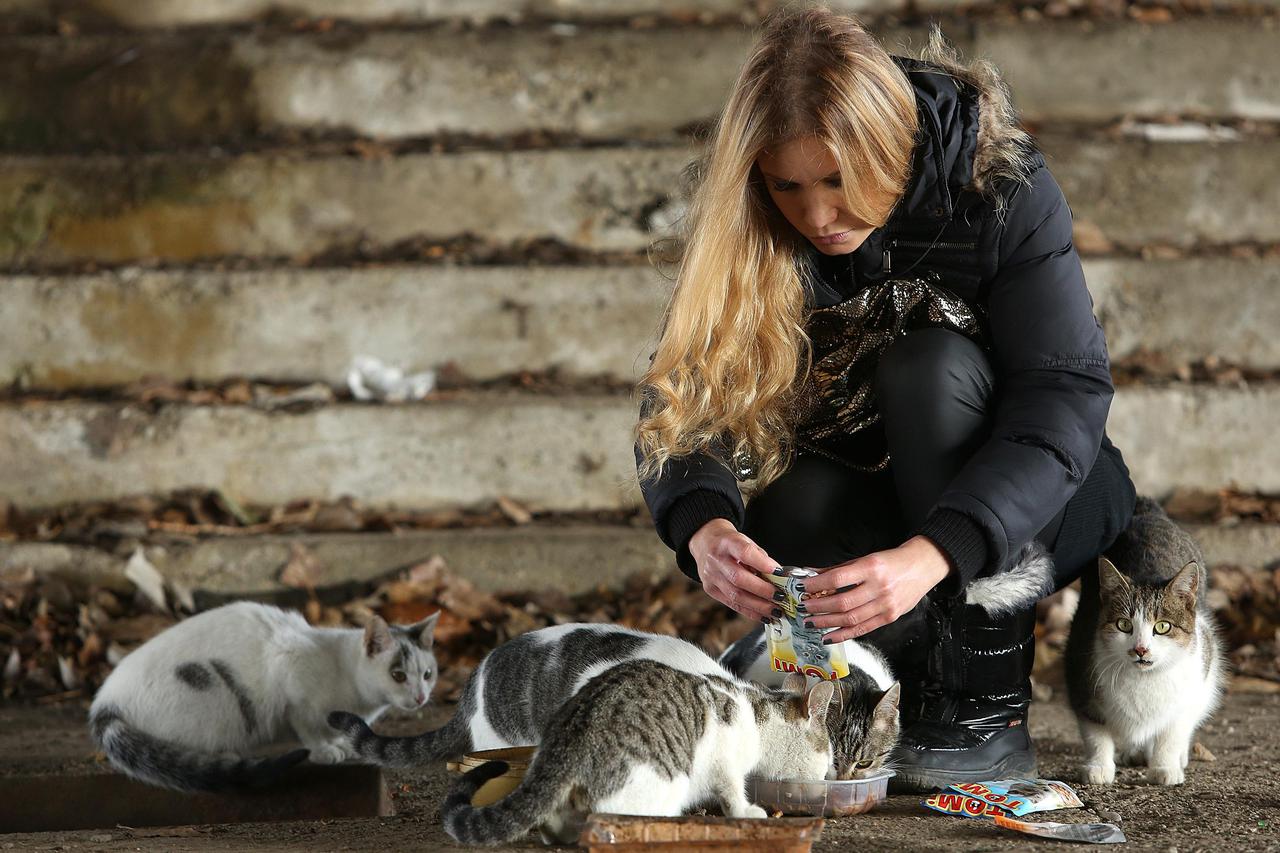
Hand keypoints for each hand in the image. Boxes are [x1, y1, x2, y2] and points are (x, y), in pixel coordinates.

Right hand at [689, 519, 780, 622]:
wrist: (704, 542)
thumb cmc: (729, 542)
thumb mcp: (745, 541)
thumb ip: (761, 558)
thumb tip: (779, 577)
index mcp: (726, 542)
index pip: (744, 553)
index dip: (762, 564)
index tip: (779, 573)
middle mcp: (716, 559)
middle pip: (739, 578)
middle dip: (763, 590)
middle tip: (780, 597)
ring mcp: (711, 576)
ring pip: (735, 595)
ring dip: (758, 606)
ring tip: (775, 610)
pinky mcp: (710, 589)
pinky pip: (732, 604)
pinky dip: (750, 611)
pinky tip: (763, 615)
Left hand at [799, 535, 951, 642]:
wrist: (923, 566)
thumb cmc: (893, 561)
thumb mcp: (865, 559)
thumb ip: (839, 569)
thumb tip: (813, 575)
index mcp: (871, 568)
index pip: (838, 579)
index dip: (817, 584)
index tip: (802, 587)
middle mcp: (879, 587)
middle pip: (842, 602)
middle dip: (818, 607)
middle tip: (804, 608)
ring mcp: (885, 605)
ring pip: (850, 619)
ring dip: (826, 622)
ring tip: (810, 622)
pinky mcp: (889, 618)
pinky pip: (862, 629)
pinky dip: (843, 635)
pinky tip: (828, 636)